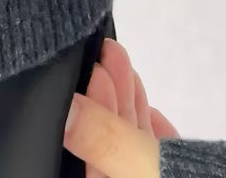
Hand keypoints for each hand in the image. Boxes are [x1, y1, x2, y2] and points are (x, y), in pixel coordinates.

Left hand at [62, 36, 180, 177]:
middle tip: (107, 58)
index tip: (94, 76)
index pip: (89, 165)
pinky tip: (144, 102)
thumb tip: (67, 112)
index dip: (87, 119)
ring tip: (122, 62)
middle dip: (107, 102)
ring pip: (134, 150)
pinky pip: (158, 159)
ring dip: (128, 105)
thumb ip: (107, 141)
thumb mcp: (147, 170)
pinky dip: (150, 128)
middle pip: (110, 153)